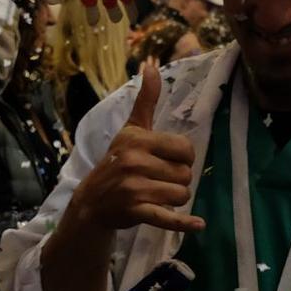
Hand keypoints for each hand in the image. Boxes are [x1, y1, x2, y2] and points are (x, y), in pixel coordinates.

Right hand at [67, 59, 203, 233]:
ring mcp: (134, 188)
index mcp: (138, 140)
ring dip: (175, 199)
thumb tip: (151, 66)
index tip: (168, 160)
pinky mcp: (135, 211)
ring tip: (157, 195)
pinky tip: (198, 224)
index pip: (185, 148)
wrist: (92, 201)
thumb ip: (146, 101)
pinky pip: (168, 217)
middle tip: (159, 180)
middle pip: (185, 173)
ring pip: (181, 195)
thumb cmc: (116, 161)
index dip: (183, 157)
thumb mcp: (131, 130)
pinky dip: (183, 222)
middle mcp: (135, 162)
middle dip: (178, 179)